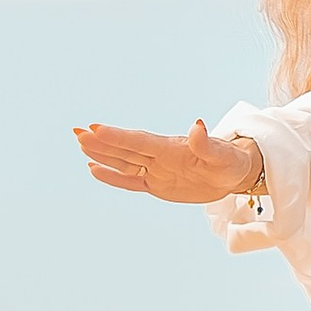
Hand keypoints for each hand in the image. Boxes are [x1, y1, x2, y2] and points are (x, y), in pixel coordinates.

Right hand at [74, 119, 264, 204]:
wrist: (233, 174)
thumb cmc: (231, 162)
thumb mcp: (223, 156)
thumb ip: (206, 143)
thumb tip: (198, 125)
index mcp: (172, 149)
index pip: (141, 142)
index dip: (119, 137)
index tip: (96, 128)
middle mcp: (159, 157)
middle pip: (126, 149)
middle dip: (102, 141)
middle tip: (77, 132)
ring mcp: (156, 170)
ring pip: (124, 162)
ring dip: (102, 153)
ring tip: (80, 143)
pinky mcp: (157, 184)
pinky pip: (131, 181)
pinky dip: (113, 176)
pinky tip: (94, 168)